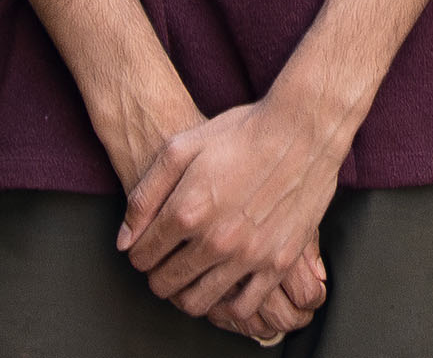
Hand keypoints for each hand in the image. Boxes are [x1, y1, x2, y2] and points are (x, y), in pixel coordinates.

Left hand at [119, 92, 343, 327]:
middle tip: (172, 259)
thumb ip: (145, 194)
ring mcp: (248, 253)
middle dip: (160, 274)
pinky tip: (228, 283)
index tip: (153, 243)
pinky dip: (228, 305)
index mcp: (186, 210)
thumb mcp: (183, 146)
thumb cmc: (246, 130)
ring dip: (188, 293)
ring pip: (197, 303)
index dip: (141, 251)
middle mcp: (214, 239)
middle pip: (164, 284)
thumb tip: (124, 241)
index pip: (140, 257)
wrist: (307, 124)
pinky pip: (244, 307)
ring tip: (196, 273)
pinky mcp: (279, 261)